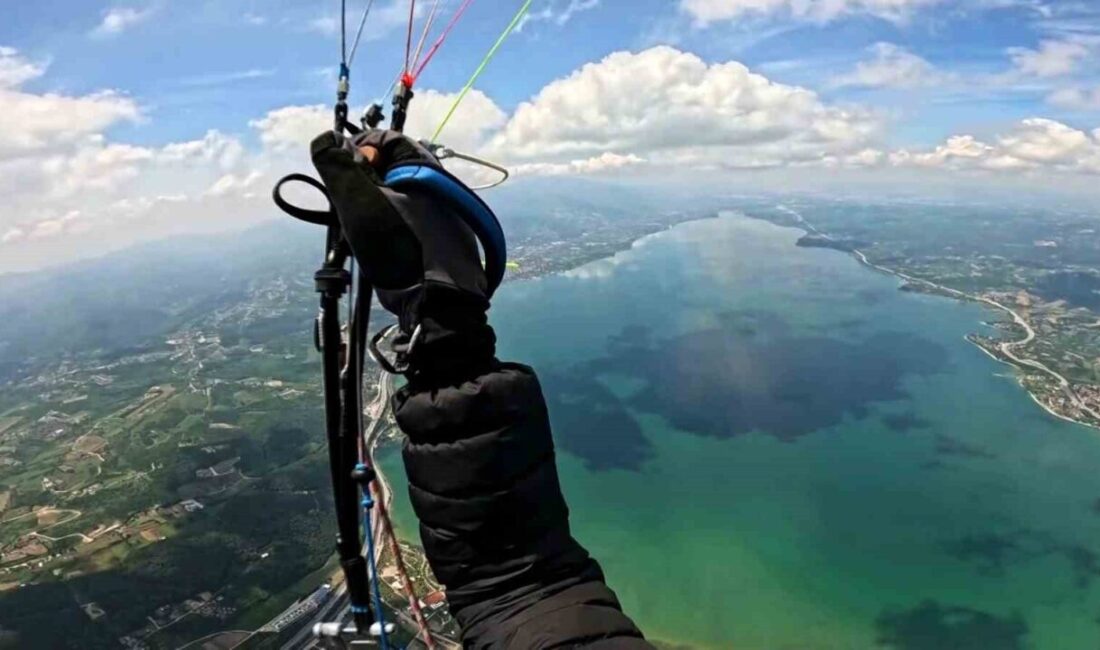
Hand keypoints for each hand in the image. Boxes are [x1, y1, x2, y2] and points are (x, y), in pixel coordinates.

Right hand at [310, 129, 495, 380]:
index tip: (342, 176)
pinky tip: (383, 250)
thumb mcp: (360, 205)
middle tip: (348, 209)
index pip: (386, 139)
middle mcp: (441, 186)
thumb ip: (339, 168)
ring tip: (363, 234)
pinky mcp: (446, 240)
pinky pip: (412, 222)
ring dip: (376, 209)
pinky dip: (393, 228)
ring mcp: (447, 214)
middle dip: (363, 185)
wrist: (441, 306)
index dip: (357, 150)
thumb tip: (326, 138)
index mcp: (425, 168)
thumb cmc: (400, 249)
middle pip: (391, 169)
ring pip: (400, 198)